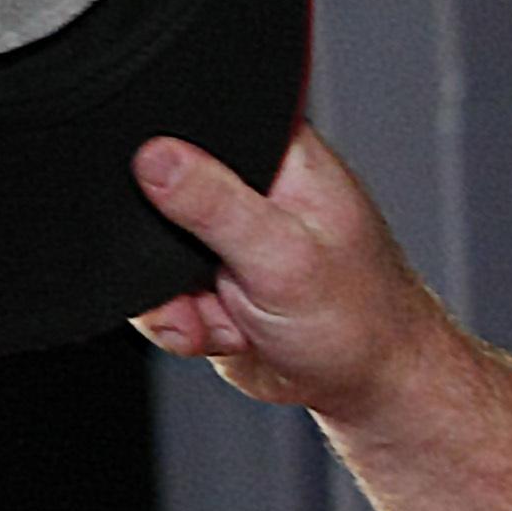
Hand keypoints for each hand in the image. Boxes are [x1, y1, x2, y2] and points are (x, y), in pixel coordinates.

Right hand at [128, 123, 445, 419]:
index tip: (182, 216)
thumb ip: (216, 206)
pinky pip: (156, 294)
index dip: (169, 161)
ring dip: (176, 299)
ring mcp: (223, 237)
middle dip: (168, 253)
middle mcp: (248, 187)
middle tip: (214, 283)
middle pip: (159, 192)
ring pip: (149, 251)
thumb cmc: (359, 319)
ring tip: (230, 315)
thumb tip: (156, 157)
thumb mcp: (283, 257)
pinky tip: (224, 331)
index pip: (199, 124)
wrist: (362, 387)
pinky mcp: (205, 280)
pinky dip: (180, 322)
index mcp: (279, 153)